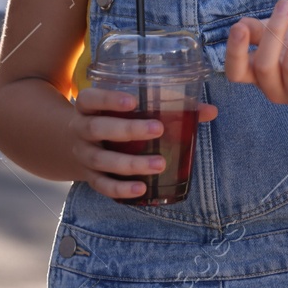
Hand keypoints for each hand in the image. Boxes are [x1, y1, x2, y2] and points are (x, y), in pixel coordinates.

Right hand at [70, 86, 217, 200]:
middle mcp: (81, 129)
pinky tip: (141, 189)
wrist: (77, 143)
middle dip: (128, 130)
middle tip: (158, 130)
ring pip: (100, 160)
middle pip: (96, 128)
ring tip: (160, 164)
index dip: (108, 99)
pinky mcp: (88, 177)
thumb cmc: (115, 118)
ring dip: (130, 163)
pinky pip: (102, 185)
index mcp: (88, 106)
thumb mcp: (130, 107)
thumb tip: (210, 110)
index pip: (90, 99)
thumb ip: (168, 105)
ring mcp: (83, 155)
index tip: (133, 101)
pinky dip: (120, 189)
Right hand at [226, 0, 287, 120]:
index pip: (237, 72)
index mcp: (260, 78)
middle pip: (265, 66)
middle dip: (274, 31)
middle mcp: (275, 91)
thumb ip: (262, 32)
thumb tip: (242, 23)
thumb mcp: (284, 39)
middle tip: (286, 3)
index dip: (235, 52)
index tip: (239, 27)